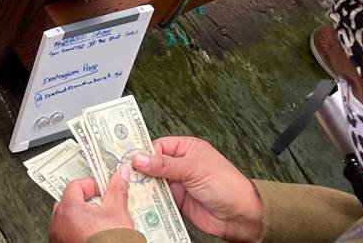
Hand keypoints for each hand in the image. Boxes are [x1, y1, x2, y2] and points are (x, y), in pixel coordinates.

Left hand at [49, 167, 132, 242]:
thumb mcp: (117, 212)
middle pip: (68, 201)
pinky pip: (66, 232)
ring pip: (67, 218)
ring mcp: (57, 237)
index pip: (75, 186)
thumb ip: (117, 190)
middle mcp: (57, 223)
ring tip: (99, 221)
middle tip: (102, 204)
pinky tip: (93, 234)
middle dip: (85, 200)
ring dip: (81, 216)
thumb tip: (121, 175)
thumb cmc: (112, 242)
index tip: (103, 189)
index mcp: (68, 209)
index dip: (91, 185)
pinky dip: (77, 230)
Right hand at [132, 137, 262, 242]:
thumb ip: (165, 165)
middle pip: (153, 164)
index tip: (129, 159)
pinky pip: (157, 198)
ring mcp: (178, 183)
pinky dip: (148, 199)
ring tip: (127, 187)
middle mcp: (181, 164)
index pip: (158, 146)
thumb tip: (140, 158)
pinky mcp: (176, 201)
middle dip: (140, 169)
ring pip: (153, 182)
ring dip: (142, 185)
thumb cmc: (225, 184)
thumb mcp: (193, 169)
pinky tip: (138, 200)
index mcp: (187, 148)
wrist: (240, 216)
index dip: (144, 152)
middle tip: (123, 173)